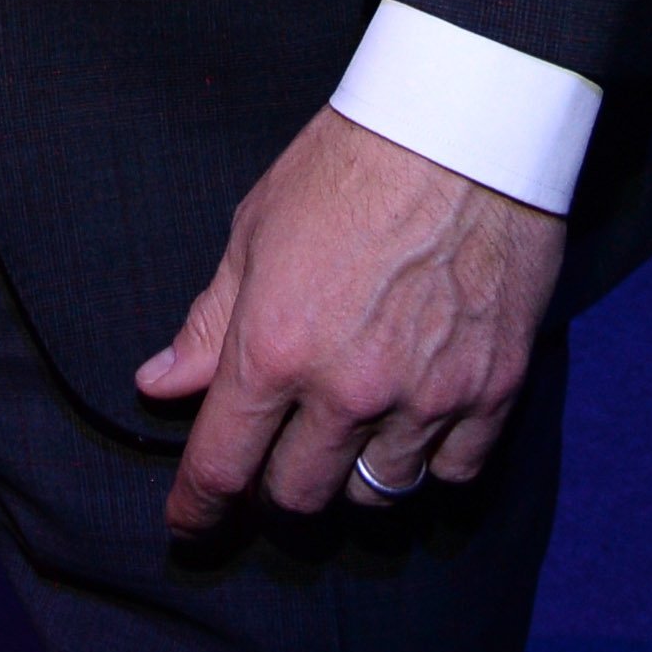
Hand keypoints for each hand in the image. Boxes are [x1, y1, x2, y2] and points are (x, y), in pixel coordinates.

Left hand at [135, 105, 566, 538]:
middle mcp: (348, 388)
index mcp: (274, 348)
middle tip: (275, 463)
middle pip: (299, 495)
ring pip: (377, 494)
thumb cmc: (346, 165)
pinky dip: (430, 465)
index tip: (188, 525)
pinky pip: (455, 473)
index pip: (222, 466)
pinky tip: (415, 432)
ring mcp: (427, 396)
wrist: (462, 127)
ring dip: (352, 479)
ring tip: (347, 441)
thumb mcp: (254, 232)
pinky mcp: (493, 390)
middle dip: (274, 490)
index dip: (197, 508)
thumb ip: (209, 324)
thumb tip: (158, 385)